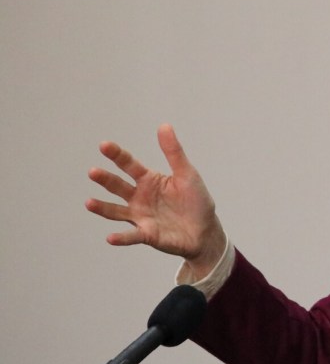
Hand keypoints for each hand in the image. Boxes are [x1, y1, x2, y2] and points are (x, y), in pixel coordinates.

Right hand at [86, 124, 226, 278]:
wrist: (206, 231)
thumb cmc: (196, 201)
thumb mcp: (187, 174)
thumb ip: (173, 152)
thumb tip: (164, 126)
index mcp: (149, 180)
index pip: (129, 165)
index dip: (117, 155)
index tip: (104, 145)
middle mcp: (140, 197)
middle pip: (118, 186)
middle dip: (105, 179)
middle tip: (93, 171)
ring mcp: (141, 216)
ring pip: (116, 211)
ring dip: (103, 208)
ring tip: (89, 202)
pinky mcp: (147, 234)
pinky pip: (131, 236)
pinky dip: (121, 237)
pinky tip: (111, 237)